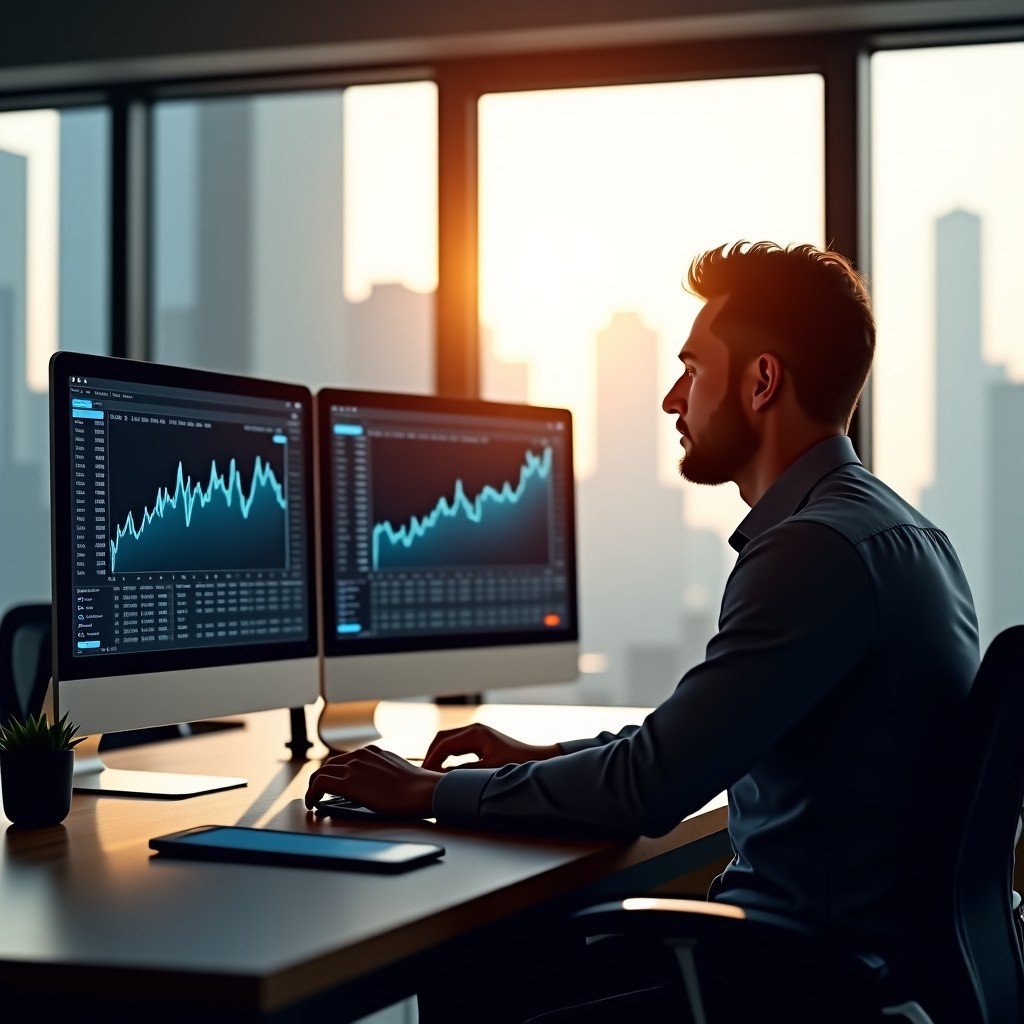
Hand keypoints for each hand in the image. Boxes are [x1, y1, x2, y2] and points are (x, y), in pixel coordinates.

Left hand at [304, 745, 441, 817]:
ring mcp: (353, 767)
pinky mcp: (347, 782)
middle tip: (320, 794)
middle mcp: (360, 755)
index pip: (345, 759)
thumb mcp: (398, 771)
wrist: (422, 791)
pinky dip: (311, 793)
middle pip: (329, 764)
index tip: (333, 785)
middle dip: (322, 779)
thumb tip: (383, 783)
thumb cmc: (417, 787)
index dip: (336, 773)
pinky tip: (313, 804)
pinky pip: (319, 783)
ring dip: (313, 787)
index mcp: (373, 752)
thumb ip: (385, 772)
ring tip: (314, 800)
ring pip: (320, 772)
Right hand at [421, 723, 561, 772]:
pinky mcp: (479, 740)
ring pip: (448, 740)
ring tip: (429, 772)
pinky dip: (447, 755)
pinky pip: (456, 745)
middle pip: (442, 738)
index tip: (422, 773)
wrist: (535, 759)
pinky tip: (443, 769)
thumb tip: (441, 777)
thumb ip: (464, 773)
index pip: (444, 744)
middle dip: (431, 754)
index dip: (431, 759)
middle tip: (421, 772)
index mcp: (475, 734)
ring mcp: (476, 733)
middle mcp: (473, 729)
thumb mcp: (488, 770)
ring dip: (438, 754)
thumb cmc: (515, 764)